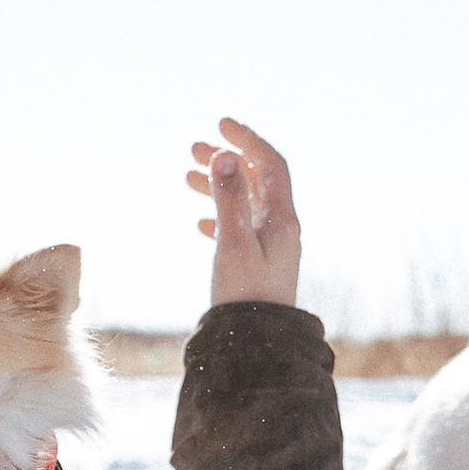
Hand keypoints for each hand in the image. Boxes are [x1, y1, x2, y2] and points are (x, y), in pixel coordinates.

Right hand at [186, 118, 300, 307]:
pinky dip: (220, 217)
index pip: (270, 165)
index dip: (247, 140)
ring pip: (245, 205)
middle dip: (227, 159)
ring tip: (186, 175)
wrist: (258, 345)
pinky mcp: (258, 267)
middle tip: (194, 147)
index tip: (221, 124)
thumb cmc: (246, 296)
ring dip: (218, 186)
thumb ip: (228, 198)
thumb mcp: (233, 243)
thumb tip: (223, 154)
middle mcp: (281, 229)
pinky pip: (240, 230)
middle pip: (256, 180)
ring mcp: (270, 248)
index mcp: (282, 219)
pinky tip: (200, 223)